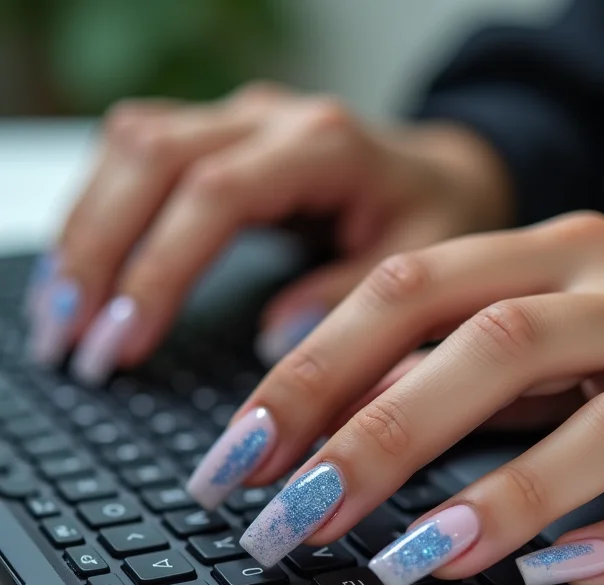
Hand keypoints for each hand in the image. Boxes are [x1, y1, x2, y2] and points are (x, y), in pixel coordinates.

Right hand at [26, 83, 510, 382]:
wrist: (441, 175)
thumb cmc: (435, 218)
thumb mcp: (422, 266)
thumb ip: (352, 298)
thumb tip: (274, 343)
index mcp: (325, 146)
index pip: (216, 195)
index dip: (160, 269)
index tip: (124, 343)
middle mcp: (271, 119)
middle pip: (151, 157)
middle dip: (98, 253)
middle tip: (69, 342)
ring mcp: (238, 122)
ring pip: (130, 146)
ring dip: (85, 232)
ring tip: (59, 318)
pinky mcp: (220, 138)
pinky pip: (137, 156)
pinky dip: (101, 213)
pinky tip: (86, 269)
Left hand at [187, 212, 603, 584]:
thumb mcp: (540, 316)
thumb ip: (443, 349)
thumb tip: (329, 403)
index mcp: (556, 254)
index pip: (412, 288)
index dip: (317, 369)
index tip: (245, 450)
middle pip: (493, 348)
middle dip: (379, 438)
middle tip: (296, 518)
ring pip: (600, 431)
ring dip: (497, 500)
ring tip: (409, 560)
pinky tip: (554, 576)